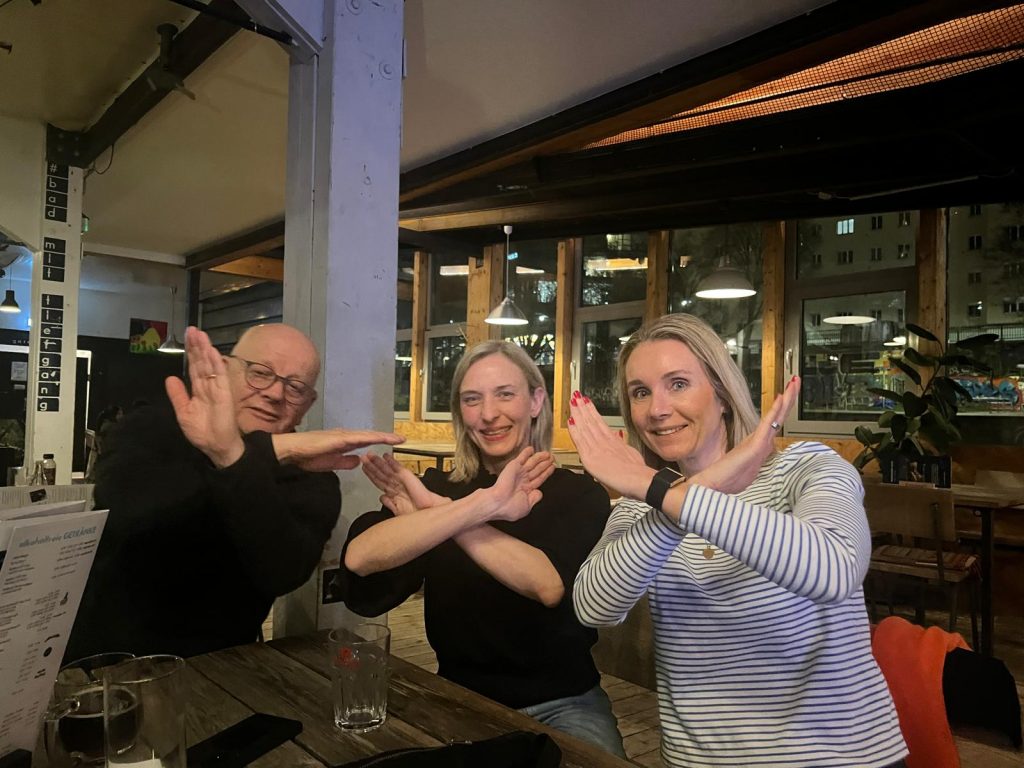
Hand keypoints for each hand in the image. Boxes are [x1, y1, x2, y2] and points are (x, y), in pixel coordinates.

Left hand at [165, 326, 243, 467]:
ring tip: (200, 334)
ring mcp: (217, 387)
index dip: (191, 352)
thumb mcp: (183, 412)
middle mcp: (208, 385)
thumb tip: (170, 378)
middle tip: (192, 329)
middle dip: (197, 345)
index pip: (194, 366)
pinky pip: (220, 375)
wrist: (216, 446)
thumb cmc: (202, 431)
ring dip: (205, 349)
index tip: (188, 337)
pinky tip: (212, 351)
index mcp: (199, 389)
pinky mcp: (224, 393)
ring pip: (210, 365)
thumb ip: (178, 395)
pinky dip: (216, 363)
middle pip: (202, 361)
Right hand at [271, 429, 404, 471]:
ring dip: (382, 436)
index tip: (394, 443)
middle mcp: (346, 435)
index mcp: (345, 442)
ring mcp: (343, 435)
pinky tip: (378, 438)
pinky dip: (369, 438)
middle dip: (387, 437)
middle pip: (371, 436)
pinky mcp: (338, 438)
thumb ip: (345, 462)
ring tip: (396, 438)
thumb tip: (359, 461)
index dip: (381, 441)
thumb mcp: (332, 463)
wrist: (293, 451)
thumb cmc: (308, 456)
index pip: (367, 442)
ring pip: (367, 435)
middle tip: (402, 439)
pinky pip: (357, 438)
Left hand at [362, 452, 447, 515]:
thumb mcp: (398, 511)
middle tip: (363, 458)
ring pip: (387, 469)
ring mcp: (402, 480)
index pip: (379, 482)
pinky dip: (392, 461)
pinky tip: (386, 456)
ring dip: (378, 462)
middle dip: (371, 466)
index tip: (364, 469)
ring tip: (369, 455)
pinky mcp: (408, 477)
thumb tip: (382, 498)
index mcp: (394, 493)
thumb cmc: (418, 514)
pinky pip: (398, 468)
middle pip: (381, 474)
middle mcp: (397, 485)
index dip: (371, 475)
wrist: (429, 513)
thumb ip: (389, 503)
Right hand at [485, 447, 555, 522]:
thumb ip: (534, 498)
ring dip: (540, 457)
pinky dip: (526, 453)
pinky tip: (531, 449)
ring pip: (532, 463)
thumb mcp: (527, 507)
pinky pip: (521, 458)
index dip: (546, 473)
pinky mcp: (514, 466)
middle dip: (545, 464)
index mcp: (526, 490)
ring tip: (548, 454)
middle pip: (537, 470)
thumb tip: (539, 492)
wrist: (499, 503)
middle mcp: (523, 480)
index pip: (539, 479)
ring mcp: (519, 472)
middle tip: (552, 458)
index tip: (552, 467)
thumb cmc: (510, 508)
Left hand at [567, 392, 651, 499]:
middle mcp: (604, 441)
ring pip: (584, 427)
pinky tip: (570, 420)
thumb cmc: (637, 472)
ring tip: (572, 401)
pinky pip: (579, 440)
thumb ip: (621, 444)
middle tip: (576, 396)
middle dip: (582, 407)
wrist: (638, 479)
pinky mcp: (590, 456)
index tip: (586, 402)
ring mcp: (596, 447)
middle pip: (591, 421)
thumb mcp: (630, 452)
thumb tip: (618, 436)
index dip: (592, 411)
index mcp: (613, 440)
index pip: (599, 422)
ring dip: (577, 413)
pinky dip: (574, 430)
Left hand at [690, 376, 799, 493]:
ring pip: (777, 418)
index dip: (781, 407)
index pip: (772, 422)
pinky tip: (780, 399)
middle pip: (779, 417)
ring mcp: (759, 446)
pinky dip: (775, 412)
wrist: (712, 488)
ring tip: (794, 384)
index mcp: (757, 446)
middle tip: (796, 381)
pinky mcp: (754, 448)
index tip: (787, 392)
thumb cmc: (722, 479)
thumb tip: (747, 453)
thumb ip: (744, 457)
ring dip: (786, 400)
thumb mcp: (735, 465)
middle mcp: (761, 444)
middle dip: (789, 398)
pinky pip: (767, 426)